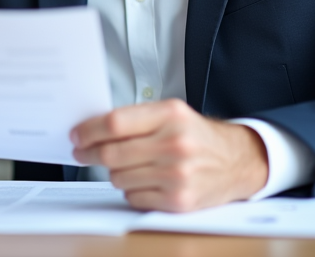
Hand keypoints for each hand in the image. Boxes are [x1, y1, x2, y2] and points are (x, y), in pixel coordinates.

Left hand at [71, 99, 267, 211]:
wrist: (237, 161)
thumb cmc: (197, 136)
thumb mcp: (172, 113)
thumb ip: (136, 118)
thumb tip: (92, 128)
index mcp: (170, 115)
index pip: (115, 123)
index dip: (88, 130)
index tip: (76, 135)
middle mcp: (175, 144)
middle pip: (112, 152)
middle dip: (90, 153)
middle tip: (83, 152)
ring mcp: (177, 175)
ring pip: (119, 177)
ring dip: (114, 172)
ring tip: (127, 165)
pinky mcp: (178, 200)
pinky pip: (133, 197)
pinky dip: (132, 189)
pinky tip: (144, 180)